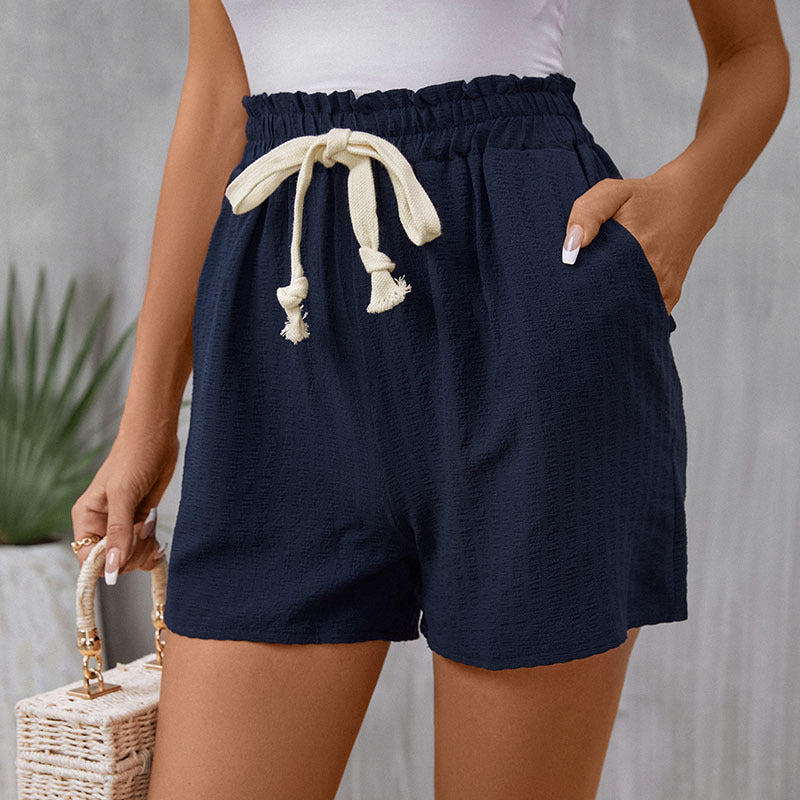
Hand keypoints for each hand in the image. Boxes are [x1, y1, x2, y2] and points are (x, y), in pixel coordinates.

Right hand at [71, 425, 179, 582]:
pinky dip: (152, 548)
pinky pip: (144, 548)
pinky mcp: (141, 521)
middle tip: (142, 532)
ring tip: (150, 525)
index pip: (87, 559)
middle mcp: (102, 524)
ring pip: (130, 557)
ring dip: (144, 549)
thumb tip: (112, 567)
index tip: (124, 560)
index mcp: (87, 518)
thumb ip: (118, 532)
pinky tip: (158, 541)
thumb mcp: (123, 494)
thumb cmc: (134, 457)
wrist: (157, 438)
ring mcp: (123, 524)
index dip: (105, 566)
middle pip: (111, 562)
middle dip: (130, 554)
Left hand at [561, 169, 711, 315]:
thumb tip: (569, 250)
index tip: (566, 290)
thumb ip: (587, 215)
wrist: (690, 199)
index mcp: (635, 250)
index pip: (596, 285)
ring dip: (612, 311)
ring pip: (630, 312)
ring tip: (596, 304)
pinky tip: (617, 306)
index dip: (578, 290)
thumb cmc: (645, 197)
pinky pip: (646, 313)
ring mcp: (664, 287)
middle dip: (592, 306)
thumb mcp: (612, 193)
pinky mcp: (671, 294)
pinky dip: (631, 313)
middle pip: (612, 305)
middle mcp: (652, 274)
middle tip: (576, 301)